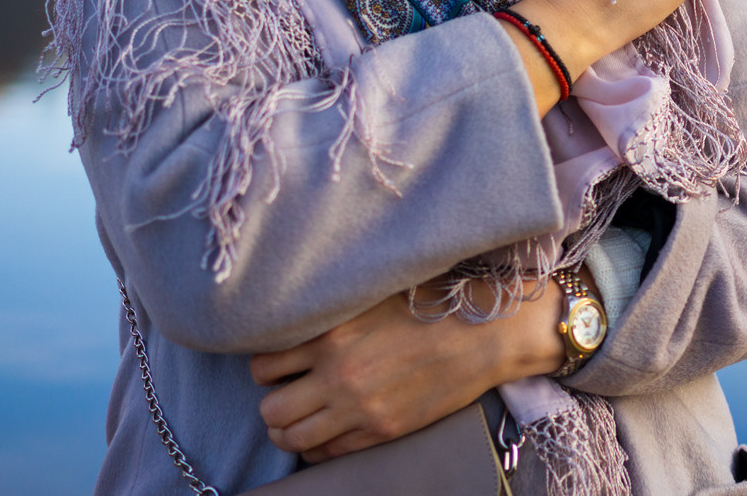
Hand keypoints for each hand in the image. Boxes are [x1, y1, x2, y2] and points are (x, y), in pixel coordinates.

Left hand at [250, 279, 565, 462]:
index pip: (263, 365)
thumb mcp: (374, 294)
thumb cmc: (434, 304)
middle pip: (270, 409)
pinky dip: (317, 446)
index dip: (266, 367)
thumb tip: (299, 313)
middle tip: (287, 392)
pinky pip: (327, 453)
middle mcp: (338, 375)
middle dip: (273, 402)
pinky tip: (326, 430)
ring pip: (292, 437)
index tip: (279, 364)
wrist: (484, 333)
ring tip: (301, 415)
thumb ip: (334, 309)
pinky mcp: (382, 431)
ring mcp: (360, 408)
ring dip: (289, 428)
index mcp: (332, 334)